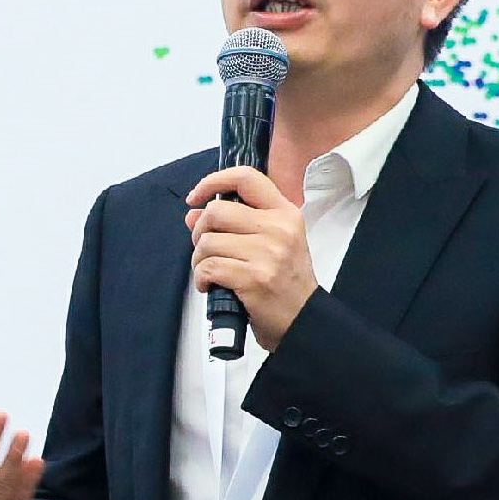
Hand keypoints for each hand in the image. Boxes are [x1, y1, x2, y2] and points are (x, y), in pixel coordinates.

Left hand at [185, 167, 317, 351]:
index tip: (197, 197)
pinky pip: (209, 267)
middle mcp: (279, 229)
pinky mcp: (254, 278)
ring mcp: (267, 253)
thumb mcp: (271, 244)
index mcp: (285, 214)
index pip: (246, 178)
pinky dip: (202, 278)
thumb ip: (234, 224)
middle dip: (199, 231)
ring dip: (199, 260)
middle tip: (204, 247)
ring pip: (207, 242)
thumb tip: (193, 214)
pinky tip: (211, 285)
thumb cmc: (286, 283)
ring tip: (210, 271)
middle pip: (217, 211)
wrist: (304, 321)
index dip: (213, 182)